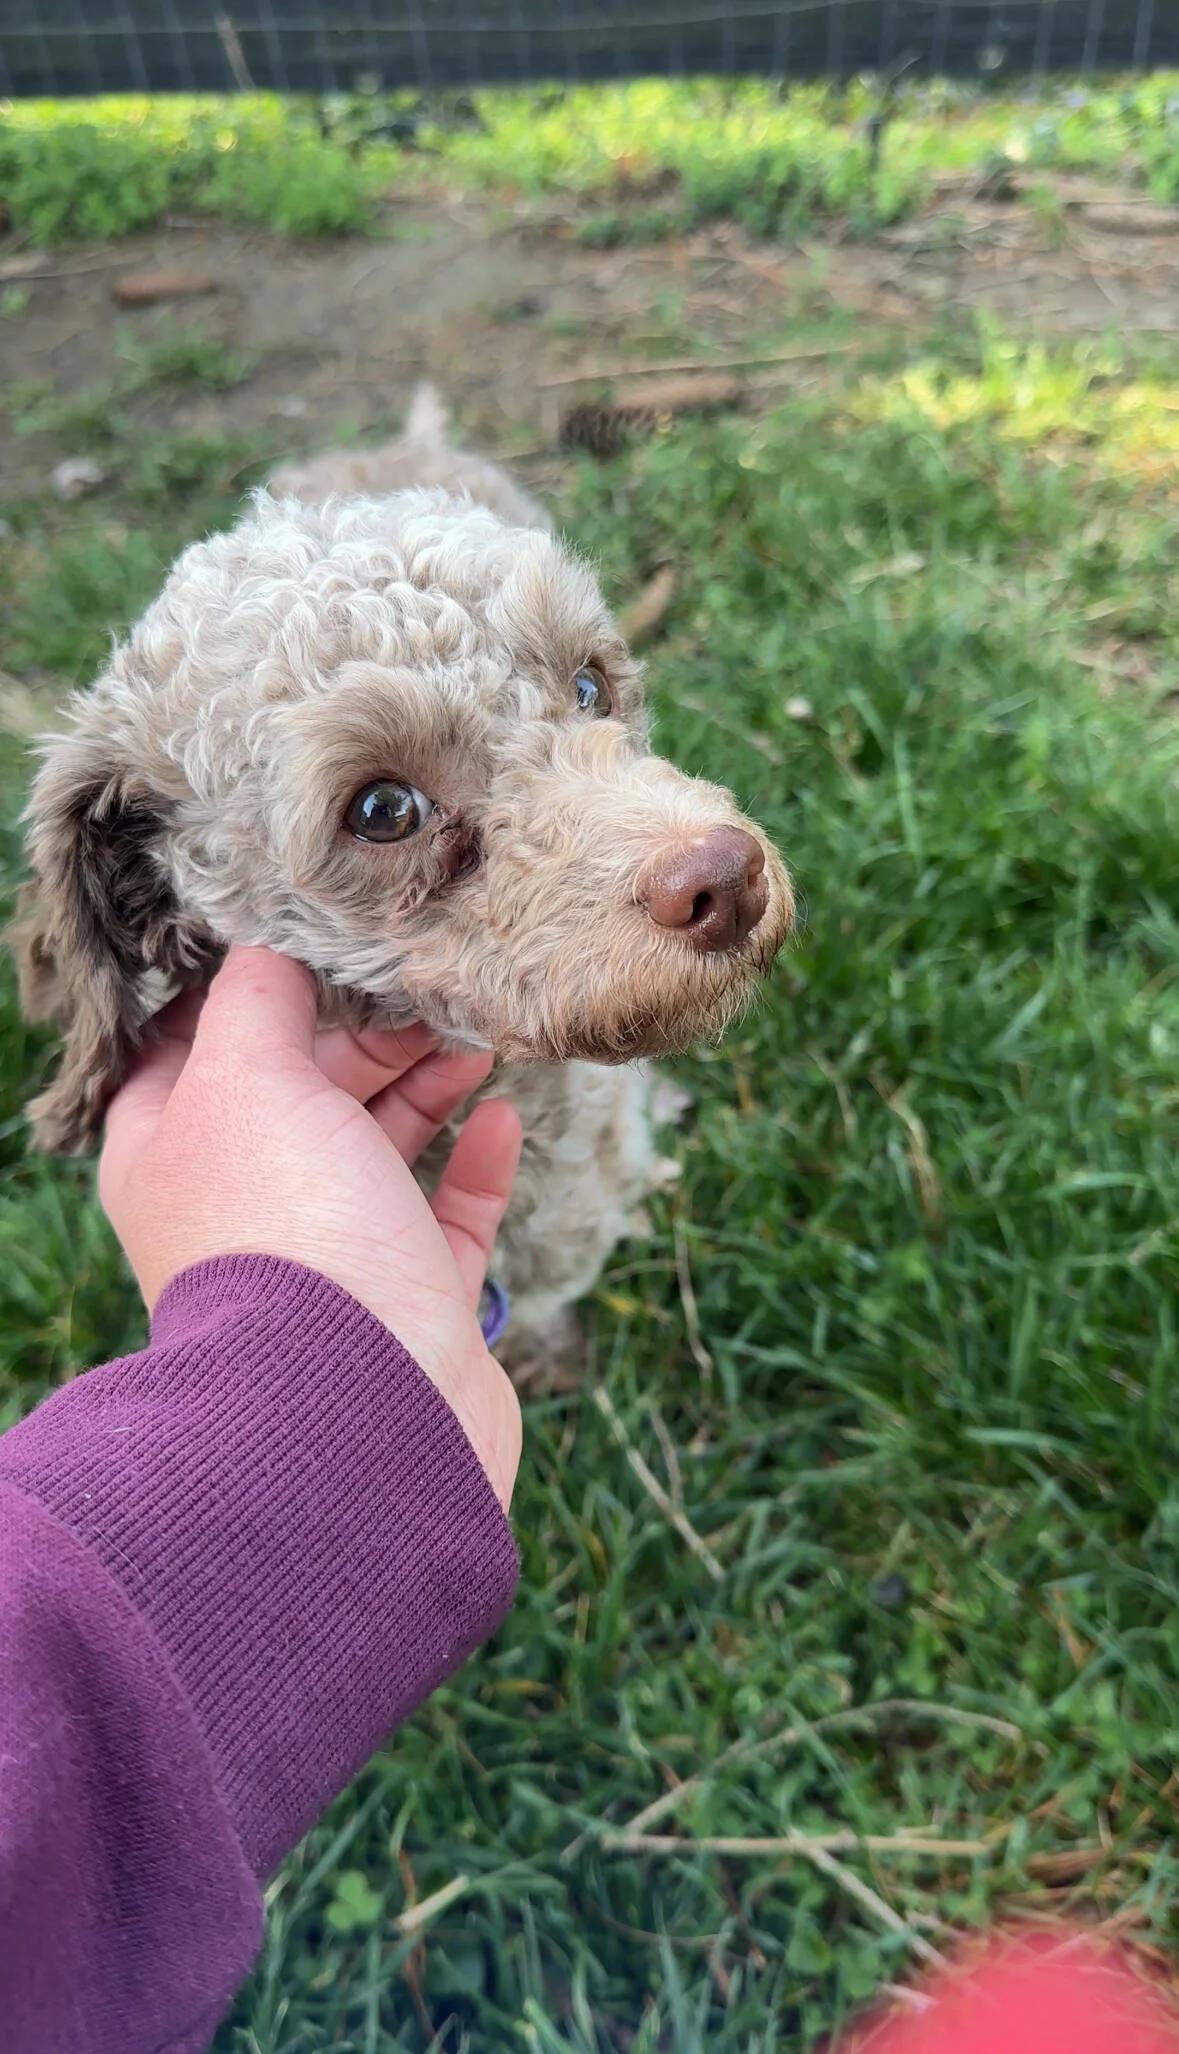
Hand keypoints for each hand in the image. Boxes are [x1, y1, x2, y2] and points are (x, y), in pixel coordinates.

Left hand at [99, 947, 522, 1507]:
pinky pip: (449, 1214)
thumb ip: (256, 997)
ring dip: (427, 1079)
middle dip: (361, 1029)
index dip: (244, 987)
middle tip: (422, 979)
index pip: (190, 1047)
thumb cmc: (286, 1235)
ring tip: (476, 1031)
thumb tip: (270, 937)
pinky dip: (477, 1160)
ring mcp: (333, 1256)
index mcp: (172, 1155)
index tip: (310, 932)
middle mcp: (244, 1205)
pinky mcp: (413, 1300)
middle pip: (301, 1088)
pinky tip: (505, 1114)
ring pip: (379, 1143)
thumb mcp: (246, 1078)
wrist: (365, 1411)